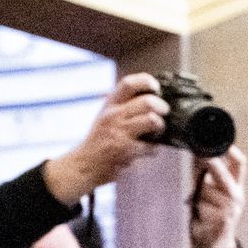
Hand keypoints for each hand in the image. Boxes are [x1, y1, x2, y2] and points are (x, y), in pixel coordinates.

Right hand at [43, 73, 167, 203]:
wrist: (84, 165)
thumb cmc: (100, 140)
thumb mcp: (106, 115)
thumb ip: (124, 105)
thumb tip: (152, 97)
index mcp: (110, 104)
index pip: (128, 83)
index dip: (147, 82)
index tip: (156, 87)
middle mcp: (114, 115)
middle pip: (147, 101)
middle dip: (162, 107)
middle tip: (164, 113)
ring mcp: (119, 132)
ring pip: (153, 120)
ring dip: (160, 127)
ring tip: (156, 132)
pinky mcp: (126, 150)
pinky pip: (151, 146)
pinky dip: (153, 149)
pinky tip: (146, 150)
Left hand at [190, 146, 247, 247]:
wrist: (214, 244)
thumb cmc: (210, 214)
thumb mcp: (208, 190)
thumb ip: (203, 172)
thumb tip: (194, 150)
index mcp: (235, 185)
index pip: (239, 163)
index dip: (231, 150)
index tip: (220, 142)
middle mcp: (236, 195)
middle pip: (223, 173)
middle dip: (212, 165)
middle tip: (203, 156)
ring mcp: (231, 209)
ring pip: (207, 191)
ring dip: (198, 196)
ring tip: (200, 206)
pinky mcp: (223, 221)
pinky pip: (204, 206)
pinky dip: (198, 210)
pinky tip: (202, 217)